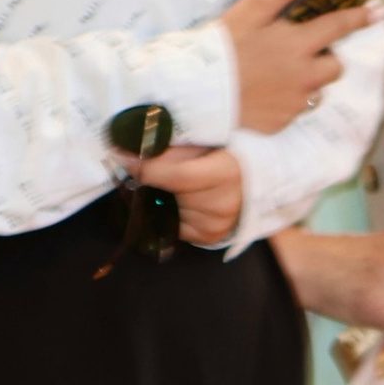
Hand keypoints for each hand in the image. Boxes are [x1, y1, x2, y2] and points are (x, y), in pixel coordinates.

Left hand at [124, 138, 243, 249]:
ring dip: (166, 197)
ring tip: (181, 186)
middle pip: (171, 192)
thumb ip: (175, 151)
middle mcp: (221, 204)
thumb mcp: (208, 146)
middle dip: (156, 180)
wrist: (262, 183)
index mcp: (226, 173)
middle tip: (151, 167)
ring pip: (170, 209)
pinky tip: (184, 203)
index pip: (177, 175)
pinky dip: (173, 213)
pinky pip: (176, 225)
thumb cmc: (231, 159)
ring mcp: (215, 225)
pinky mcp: (209, 238)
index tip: (121, 157)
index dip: (147, 168)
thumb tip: (136, 151)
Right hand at [221, 0, 371, 136]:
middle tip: (298, 50)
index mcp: (299, 44)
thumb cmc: (224, 45)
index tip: (381, 12)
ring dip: (308, 79)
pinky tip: (266, 92)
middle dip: (325, 57)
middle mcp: (304, 77)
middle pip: (335, 66)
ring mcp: (294, 104)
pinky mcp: (282, 124)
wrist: (197, 92)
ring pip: (318, 90)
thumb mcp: (256, 6)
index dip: (361, 18)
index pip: (340, 27)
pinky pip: (297, 109)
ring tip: (278, 73)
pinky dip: (289, 100)